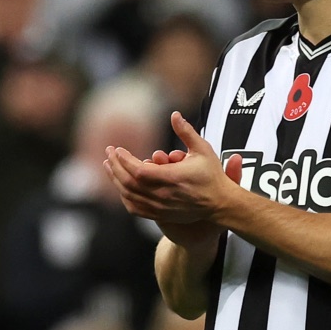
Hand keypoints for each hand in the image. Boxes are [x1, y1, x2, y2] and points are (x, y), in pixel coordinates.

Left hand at [105, 111, 243, 226]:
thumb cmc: (212, 176)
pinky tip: (121, 186)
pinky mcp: (160, 214)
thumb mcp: (203, 150)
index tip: (118, 149)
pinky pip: (134, 207)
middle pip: (128, 181)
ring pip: (128, 194)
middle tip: (109, 153)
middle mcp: (164, 194)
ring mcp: (160, 206)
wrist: (221, 202)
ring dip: (115, 179)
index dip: (124, 159)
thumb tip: (175, 115)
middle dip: (115, 165)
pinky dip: (124, 196)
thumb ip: (186, 132)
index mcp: (172, 178)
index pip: (138, 169)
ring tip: (110, 166)